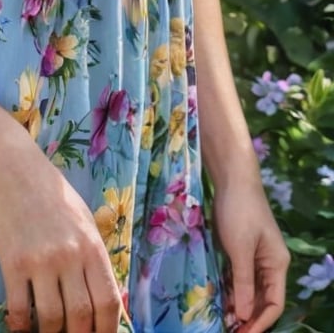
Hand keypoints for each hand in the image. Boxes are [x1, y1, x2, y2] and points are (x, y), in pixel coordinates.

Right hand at [0, 144, 122, 332]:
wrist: (13, 169)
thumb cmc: (53, 194)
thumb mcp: (84, 221)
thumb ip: (94, 258)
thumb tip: (107, 300)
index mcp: (92, 246)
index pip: (109, 302)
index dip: (108, 330)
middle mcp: (70, 256)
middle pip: (82, 317)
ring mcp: (40, 260)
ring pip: (52, 319)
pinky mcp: (12, 262)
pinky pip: (19, 309)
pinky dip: (21, 327)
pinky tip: (22, 328)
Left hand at [213, 177, 289, 332]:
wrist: (232, 178)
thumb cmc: (239, 211)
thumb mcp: (240, 249)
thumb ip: (243, 283)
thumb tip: (243, 316)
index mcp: (276, 264)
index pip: (274, 303)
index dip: (260, 322)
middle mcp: (269, 264)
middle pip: (261, 299)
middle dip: (247, 316)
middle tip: (227, 329)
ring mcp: (254, 257)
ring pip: (248, 290)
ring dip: (237, 305)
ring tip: (221, 320)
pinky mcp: (240, 250)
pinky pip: (238, 277)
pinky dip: (230, 289)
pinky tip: (218, 299)